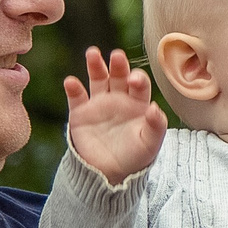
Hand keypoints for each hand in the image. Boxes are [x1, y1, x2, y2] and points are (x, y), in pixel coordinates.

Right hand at [63, 46, 165, 182]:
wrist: (109, 174)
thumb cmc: (135, 157)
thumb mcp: (150, 143)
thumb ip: (156, 125)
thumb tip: (155, 108)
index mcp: (138, 103)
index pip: (139, 85)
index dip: (138, 79)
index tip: (134, 80)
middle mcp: (119, 98)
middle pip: (119, 76)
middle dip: (118, 65)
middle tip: (117, 56)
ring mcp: (99, 104)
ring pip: (98, 79)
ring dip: (95, 65)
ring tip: (93, 53)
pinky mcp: (80, 113)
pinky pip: (76, 97)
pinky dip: (73, 88)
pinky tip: (71, 82)